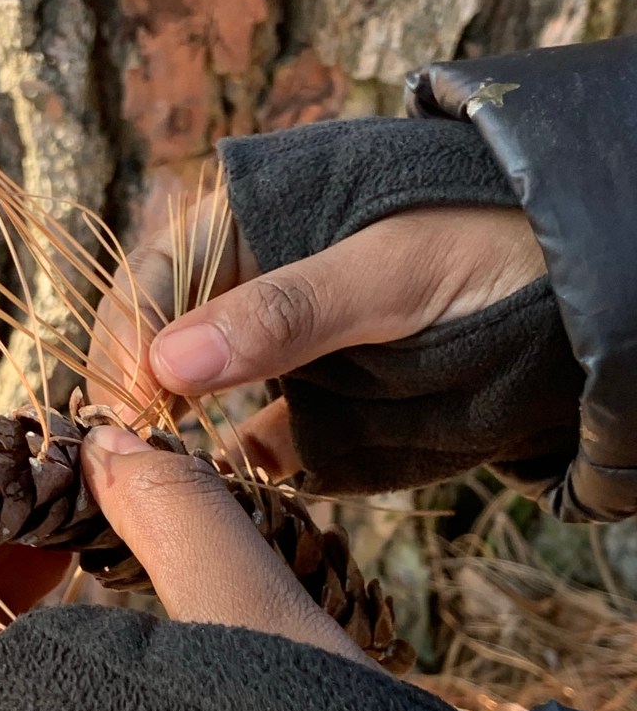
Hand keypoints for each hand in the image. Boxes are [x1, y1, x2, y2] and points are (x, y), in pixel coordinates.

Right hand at [87, 196, 544, 479]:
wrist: (585, 287)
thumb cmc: (491, 246)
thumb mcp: (390, 272)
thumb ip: (286, 314)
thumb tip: (170, 366)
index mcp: (253, 222)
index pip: (159, 278)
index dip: (131, 339)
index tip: (125, 405)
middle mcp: (256, 285)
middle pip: (169, 342)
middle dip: (145, 396)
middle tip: (132, 454)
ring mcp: (287, 349)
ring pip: (205, 396)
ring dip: (181, 436)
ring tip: (163, 479)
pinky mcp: (322, 404)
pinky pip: (264, 439)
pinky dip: (243, 465)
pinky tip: (229, 488)